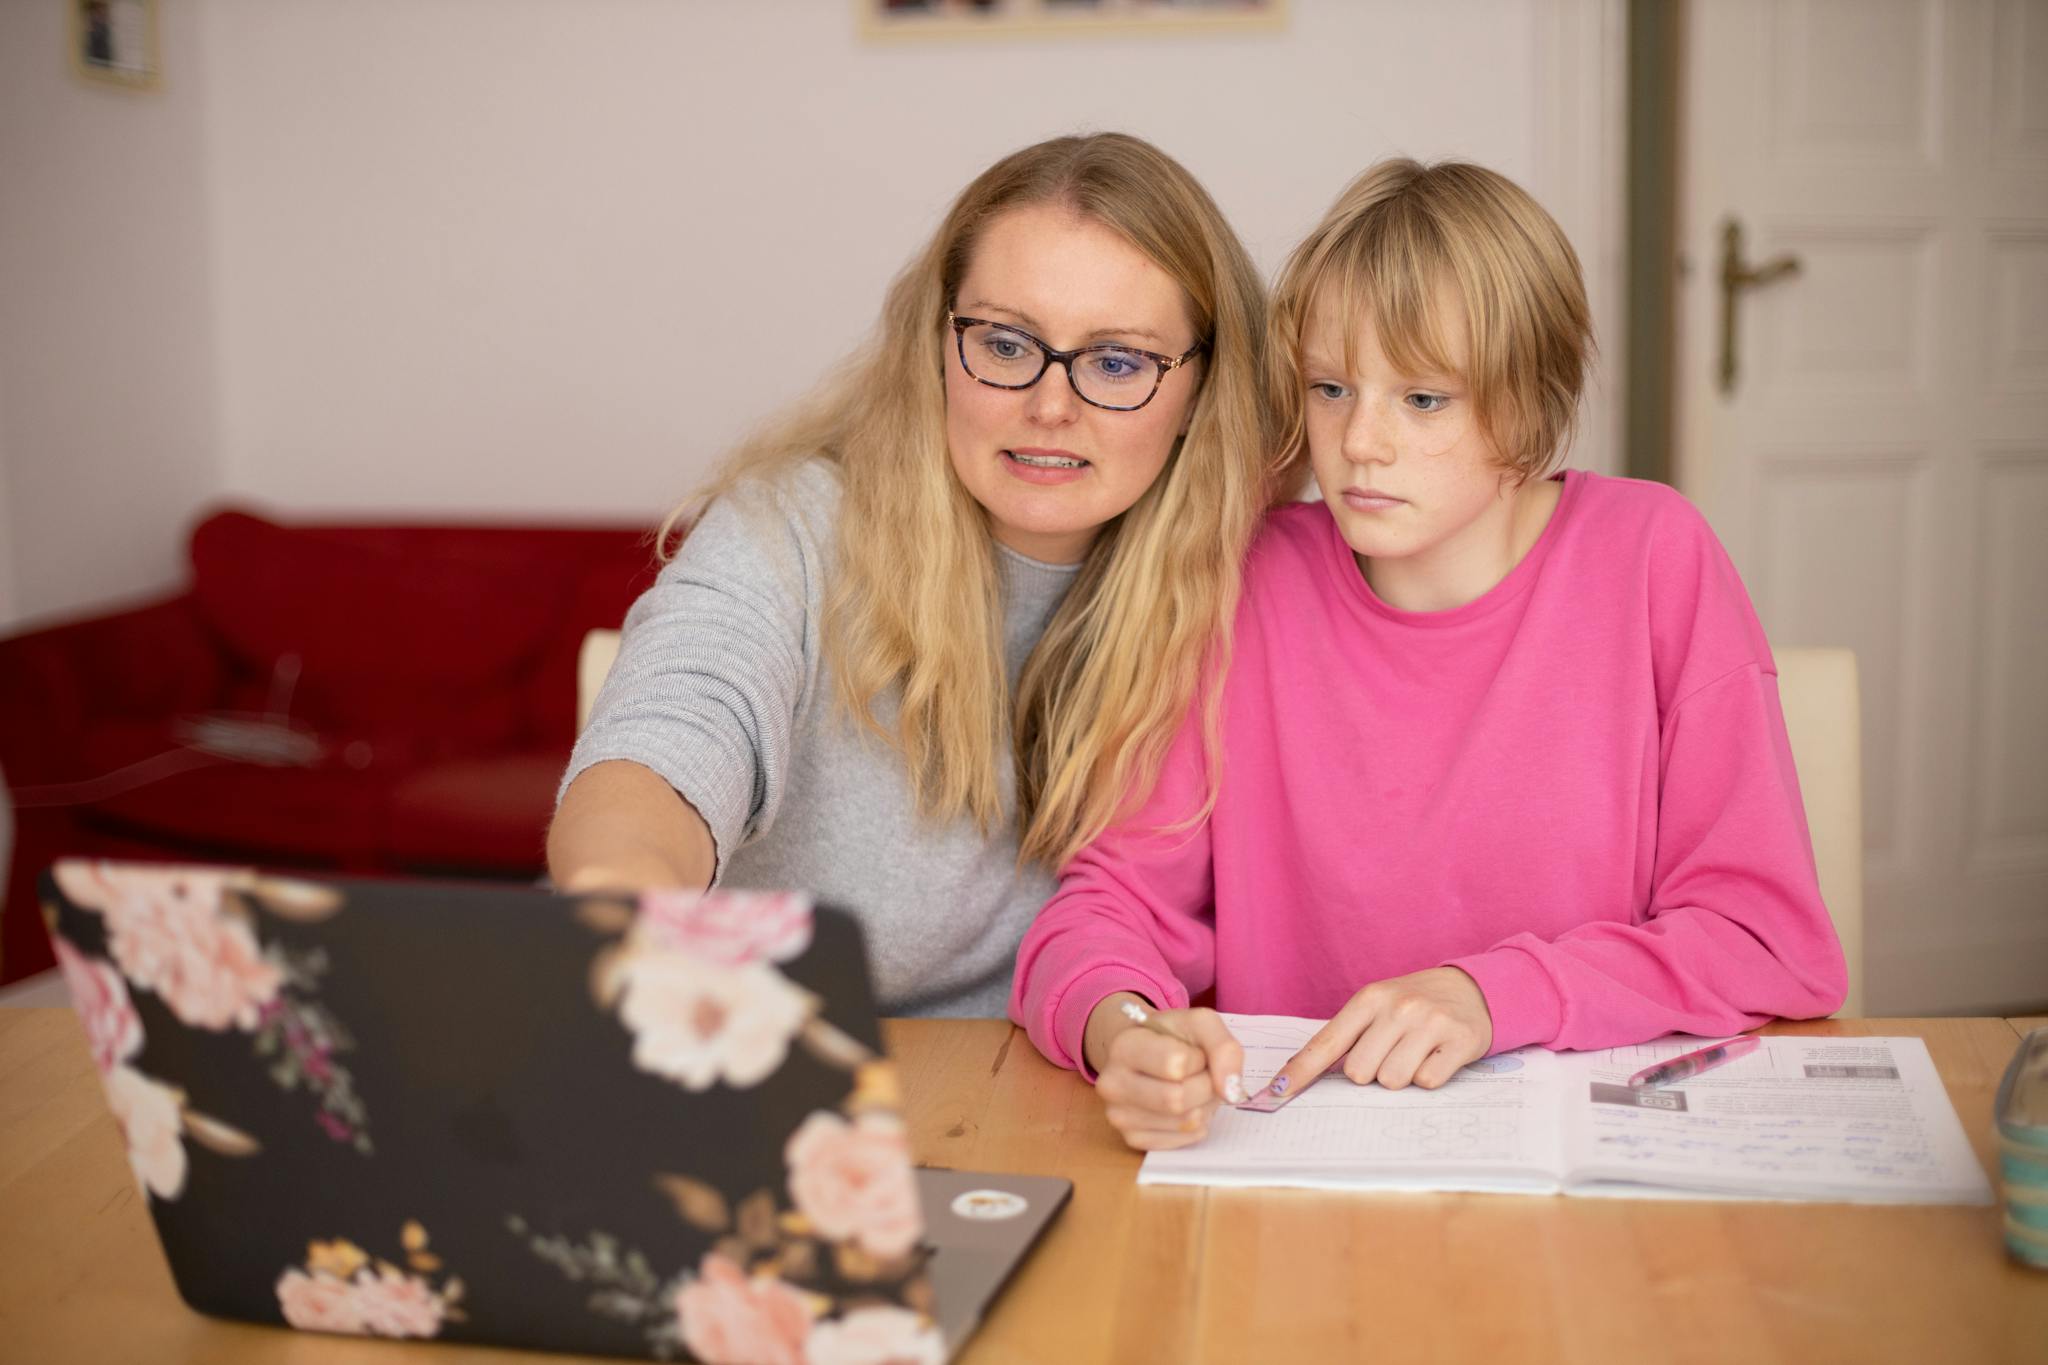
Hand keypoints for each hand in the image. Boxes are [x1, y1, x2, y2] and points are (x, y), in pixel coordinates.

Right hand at [1084, 993, 1246, 1151]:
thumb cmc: (1173, 1037)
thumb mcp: (1201, 1024)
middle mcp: (1112, 1083)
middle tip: (1200, 1074)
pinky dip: (1195, 1125)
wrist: (1146, 1052)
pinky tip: (1185, 1107)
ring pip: (1184, 1122)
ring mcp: (1119, 1115)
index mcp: (1124, 1046)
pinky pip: (1182, 1140)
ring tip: (1192, 1087)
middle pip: (1178, 1099)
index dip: (1198, 1058)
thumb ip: (1224, 1048)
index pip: (1176, 1064)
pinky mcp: (1132, 1139)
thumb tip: (1230, 1092)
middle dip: (1205, 1086)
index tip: (1191, 1052)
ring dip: (1203, 1106)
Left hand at [1271, 967, 1492, 1097]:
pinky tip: (1437, 1056)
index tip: (1275, 1094)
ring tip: (1416, 1054)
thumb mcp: (1378, 1007)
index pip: (1325, 1043)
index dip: (1299, 1073)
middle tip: (1392, 1053)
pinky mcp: (1459, 1040)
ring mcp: (1429, 1023)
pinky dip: (1430, 1077)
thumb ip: (1347, 1037)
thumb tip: (1302, 1076)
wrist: (1473, 989)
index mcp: (1368, 999)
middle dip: (1372, 1073)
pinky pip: (1427, 1082)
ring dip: (1402, 1077)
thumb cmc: (1414, 1004)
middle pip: (1359, 1073)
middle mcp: (1397, 1008)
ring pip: (1392, 1081)